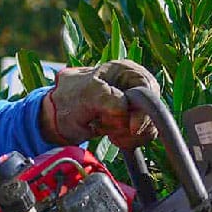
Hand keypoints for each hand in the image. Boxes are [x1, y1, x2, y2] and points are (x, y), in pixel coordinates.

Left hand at [41, 59, 159, 148]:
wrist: (60, 116)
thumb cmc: (70, 98)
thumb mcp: (85, 94)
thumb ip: (106, 98)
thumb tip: (125, 110)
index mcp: (126, 71)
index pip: (149, 89)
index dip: (143, 110)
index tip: (131, 126)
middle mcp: (135, 86)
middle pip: (151, 111)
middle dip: (130, 124)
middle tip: (107, 125)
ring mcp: (136, 105)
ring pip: (148, 126)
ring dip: (126, 134)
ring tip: (104, 128)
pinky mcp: (134, 122)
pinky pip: (142, 136)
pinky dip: (127, 141)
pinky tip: (111, 136)